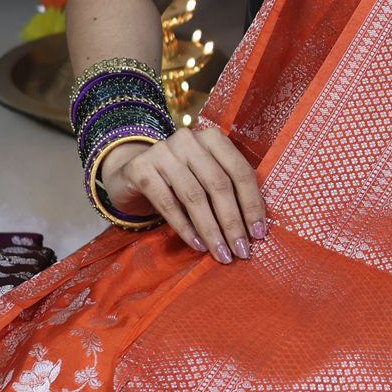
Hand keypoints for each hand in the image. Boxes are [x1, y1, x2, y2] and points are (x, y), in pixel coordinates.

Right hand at [99, 125, 266, 265]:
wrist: (133, 173)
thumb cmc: (180, 179)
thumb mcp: (206, 177)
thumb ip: (228, 192)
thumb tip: (255, 229)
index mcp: (213, 138)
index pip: (240, 171)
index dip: (252, 204)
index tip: (259, 234)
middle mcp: (189, 139)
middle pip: (219, 185)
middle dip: (232, 222)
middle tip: (241, 251)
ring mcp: (162, 151)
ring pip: (194, 196)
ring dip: (211, 230)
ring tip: (221, 253)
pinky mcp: (140, 168)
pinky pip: (167, 203)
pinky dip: (185, 227)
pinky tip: (197, 245)